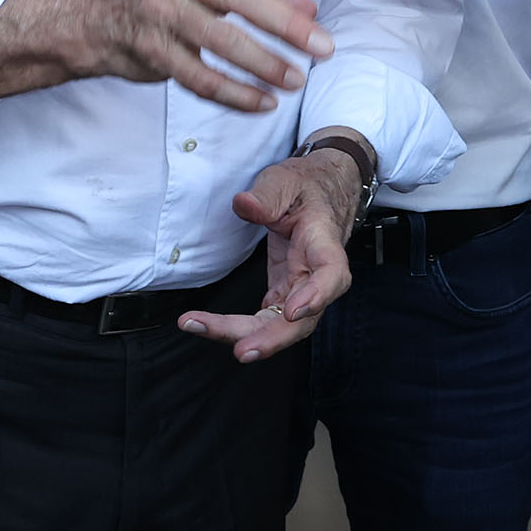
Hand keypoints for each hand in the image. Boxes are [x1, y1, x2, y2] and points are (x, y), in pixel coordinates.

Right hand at [74, 0, 332, 111]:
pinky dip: (236, 94)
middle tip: (321, 46)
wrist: (90, 16)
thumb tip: (308, 11)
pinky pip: (201, 78)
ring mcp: (162, 14)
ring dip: (264, 65)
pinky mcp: (154, 52)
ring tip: (296, 79)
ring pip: (221, 42)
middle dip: (283, 23)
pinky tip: (263, 102)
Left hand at [179, 144, 366, 360]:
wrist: (319, 190)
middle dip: (271, 338)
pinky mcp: (284, 292)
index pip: (331, 275)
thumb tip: (244, 205)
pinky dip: (237, 326)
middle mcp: (316, 274)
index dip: (316, 297)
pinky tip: (206, 325)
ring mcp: (300, 288)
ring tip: (198, 326)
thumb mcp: (285, 179)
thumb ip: (266, 195)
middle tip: (239, 350)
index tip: (292, 312)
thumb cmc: (305, 186)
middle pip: (302, 319)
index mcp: (324, 242)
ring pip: (280, 326)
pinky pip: (265, 319)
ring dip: (243, 335)